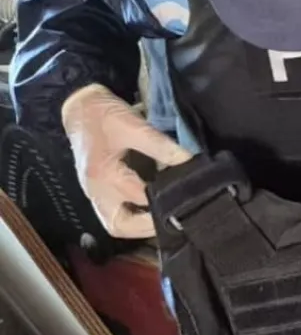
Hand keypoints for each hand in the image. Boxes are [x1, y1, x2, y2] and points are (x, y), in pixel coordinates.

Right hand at [61, 84, 192, 238]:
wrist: (78, 107)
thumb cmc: (103, 115)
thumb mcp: (134, 126)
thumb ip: (161, 146)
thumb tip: (189, 160)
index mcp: (104, 174)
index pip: (140, 198)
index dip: (166, 200)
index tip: (189, 198)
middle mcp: (96, 190)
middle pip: (119, 225)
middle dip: (146, 227)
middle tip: (173, 218)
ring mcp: (94, 193)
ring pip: (115, 224)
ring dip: (138, 227)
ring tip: (163, 217)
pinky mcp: (97, 192)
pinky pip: (113, 214)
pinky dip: (132, 218)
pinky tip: (150, 211)